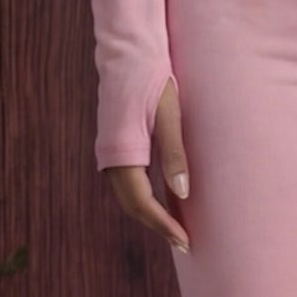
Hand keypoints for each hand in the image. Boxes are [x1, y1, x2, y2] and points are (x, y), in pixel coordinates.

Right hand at [104, 76, 190, 252]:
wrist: (128, 54)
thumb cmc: (152, 80)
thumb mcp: (169, 115)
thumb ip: (174, 154)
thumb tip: (182, 193)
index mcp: (123, 151)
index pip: (142, 202)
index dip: (163, 225)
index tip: (185, 241)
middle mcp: (111, 157)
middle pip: (133, 205)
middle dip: (158, 226)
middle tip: (186, 242)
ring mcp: (111, 152)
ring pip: (129, 196)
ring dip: (151, 214)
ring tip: (178, 229)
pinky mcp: (117, 146)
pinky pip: (129, 182)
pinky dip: (146, 198)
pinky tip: (165, 202)